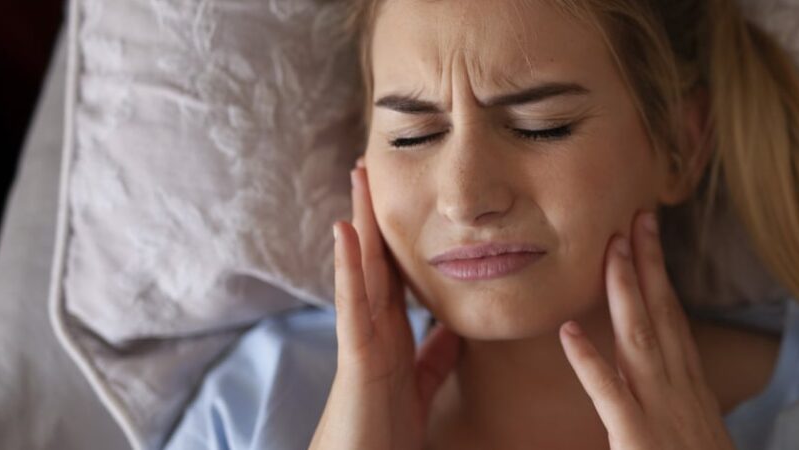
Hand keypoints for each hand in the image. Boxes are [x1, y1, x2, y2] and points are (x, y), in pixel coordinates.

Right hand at [309, 160, 460, 449]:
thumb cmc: (382, 435)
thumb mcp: (418, 387)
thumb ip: (434, 358)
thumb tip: (453, 329)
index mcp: (390, 337)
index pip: (394, 275)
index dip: (396, 237)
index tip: (403, 196)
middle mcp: (372, 330)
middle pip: (375, 261)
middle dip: (374, 215)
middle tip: (372, 165)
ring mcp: (360, 340)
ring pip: (360, 271)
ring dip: (359, 222)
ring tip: (359, 176)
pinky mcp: (356, 357)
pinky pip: (352, 305)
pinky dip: (348, 266)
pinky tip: (345, 229)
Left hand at [559, 211, 735, 449]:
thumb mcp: (697, 443)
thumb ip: (677, 413)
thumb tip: (660, 393)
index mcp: (692, 393)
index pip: (675, 323)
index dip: (661, 278)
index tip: (650, 239)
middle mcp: (681, 393)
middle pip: (663, 317)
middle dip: (648, 265)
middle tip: (635, 217)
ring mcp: (662, 414)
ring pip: (641, 341)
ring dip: (625, 292)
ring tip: (610, 249)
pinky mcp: (638, 441)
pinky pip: (611, 396)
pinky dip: (590, 363)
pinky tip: (568, 333)